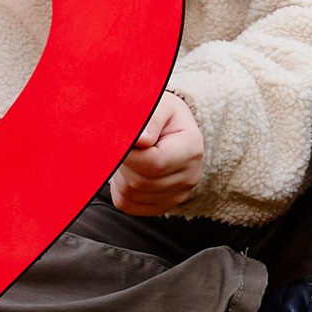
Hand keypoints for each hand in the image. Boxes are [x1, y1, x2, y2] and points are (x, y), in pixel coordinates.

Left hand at [112, 90, 205, 215]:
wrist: (176, 131)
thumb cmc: (167, 116)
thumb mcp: (162, 105)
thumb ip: (152, 119)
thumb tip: (141, 140)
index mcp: (191, 149)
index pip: (154, 162)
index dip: (129, 154)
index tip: (120, 138)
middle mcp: (189, 176)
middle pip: (140, 181)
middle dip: (124, 162)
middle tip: (125, 144)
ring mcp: (177, 195)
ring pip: (131, 194)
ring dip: (121, 174)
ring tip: (131, 155)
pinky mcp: (162, 206)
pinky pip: (127, 204)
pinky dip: (120, 188)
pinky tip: (130, 170)